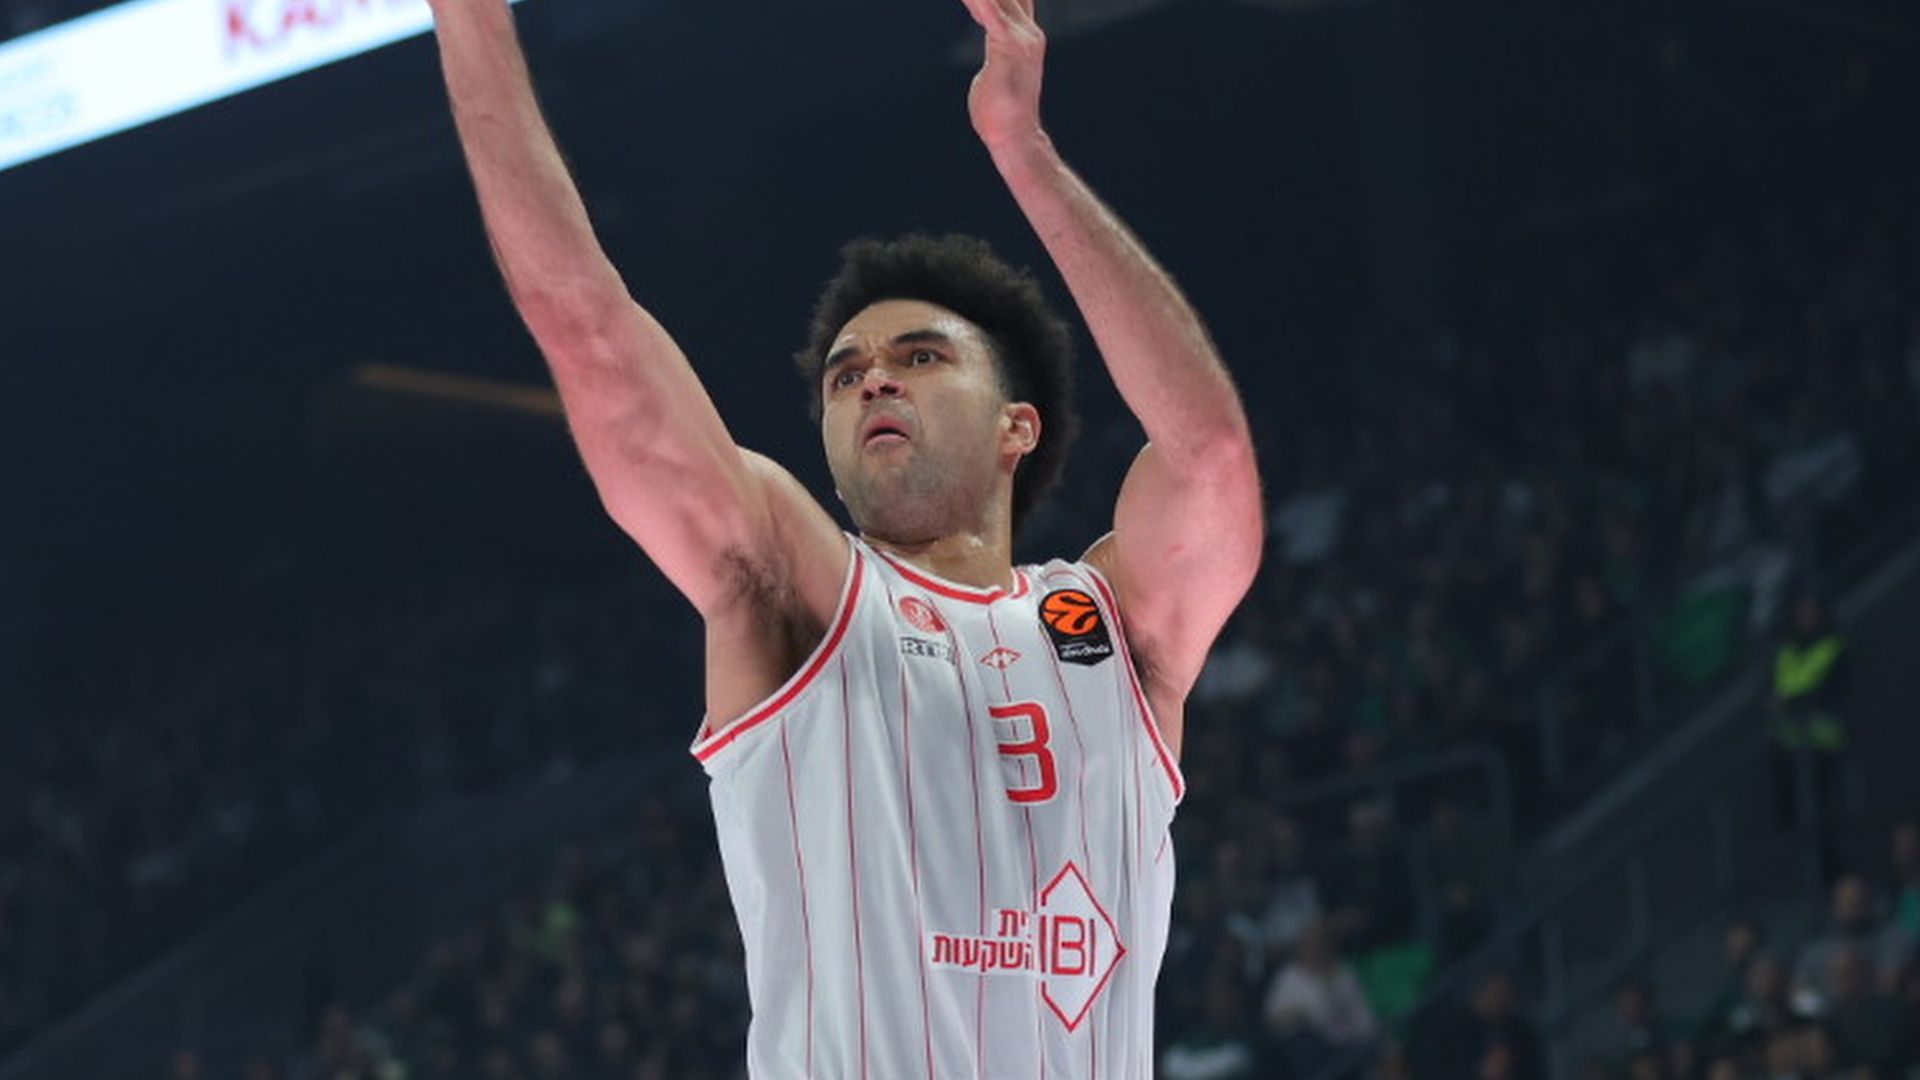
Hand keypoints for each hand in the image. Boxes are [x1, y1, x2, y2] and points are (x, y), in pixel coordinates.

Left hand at [956, 0, 1046, 149]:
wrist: (1014, 137)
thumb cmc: (1001, 109)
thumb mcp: (996, 68)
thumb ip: (996, 46)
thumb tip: (993, 43)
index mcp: (1024, 31)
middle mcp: (1027, 30)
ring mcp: (1021, 39)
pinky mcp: (1008, 50)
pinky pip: (991, 15)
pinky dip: (979, 2)